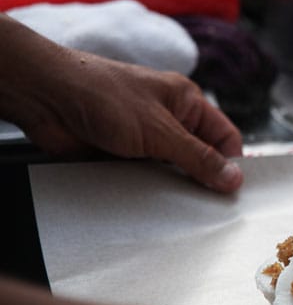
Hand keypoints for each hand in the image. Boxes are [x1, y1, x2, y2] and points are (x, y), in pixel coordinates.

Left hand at [0, 15, 242, 192]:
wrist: (45, 98)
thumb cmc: (102, 94)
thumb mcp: (160, 130)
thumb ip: (198, 157)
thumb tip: (234, 178)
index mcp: (186, 102)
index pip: (224, 137)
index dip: (233, 163)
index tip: (235, 192)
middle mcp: (168, 120)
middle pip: (199, 157)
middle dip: (203, 180)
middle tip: (212, 208)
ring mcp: (143, 139)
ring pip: (170, 172)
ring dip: (172, 188)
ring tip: (180, 210)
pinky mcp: (119, 157)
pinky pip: (143, 181)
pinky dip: (146, 193)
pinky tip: (150, 206)